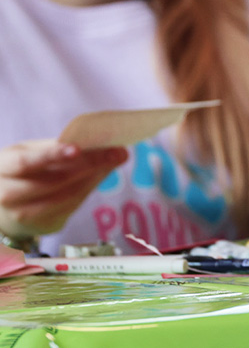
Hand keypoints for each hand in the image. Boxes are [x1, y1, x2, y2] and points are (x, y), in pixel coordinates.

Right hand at [0, 140, 127, 238]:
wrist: (12, 204)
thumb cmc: (30, 170)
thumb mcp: (39, 153)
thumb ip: (68, 147)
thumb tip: (111, 144)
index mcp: (4, 166)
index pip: (26, 162)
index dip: (51, 156)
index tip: (78, 149)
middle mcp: (6, 193)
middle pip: (50, 181)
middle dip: (87, 165)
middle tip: (116, 152)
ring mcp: (21, 214)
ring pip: (64, 196)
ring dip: (93, 177)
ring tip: (113, 160)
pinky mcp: (41, 226)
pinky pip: (70, 207)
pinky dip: (89, 189)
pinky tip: (100, 174)